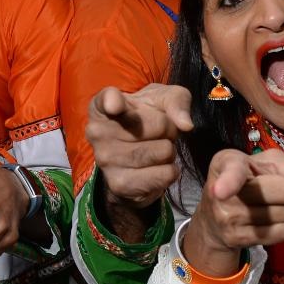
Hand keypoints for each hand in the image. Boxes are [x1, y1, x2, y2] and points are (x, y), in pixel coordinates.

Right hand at [86, 83, 192, 209]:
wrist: (137, 154)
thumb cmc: (148, 116)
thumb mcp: (164, 99)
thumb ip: (177, 102)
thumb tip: (186, 125)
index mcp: (101, 106)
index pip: (106, 100)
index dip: (113, 102)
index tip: (115, 106)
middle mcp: (97, 132)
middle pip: (158, 125)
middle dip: (169, 129)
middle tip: (158, 132)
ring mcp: (106, 160)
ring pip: (163, 151)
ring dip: (170, 151)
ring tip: (157, 148)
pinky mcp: (119, 184)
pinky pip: (164, 175)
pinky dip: (171, 171)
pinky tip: (158, 166)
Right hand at [184, 149, 283, 277]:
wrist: (218, 216)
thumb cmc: (249, 180)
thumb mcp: (272, 163)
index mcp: (227, 162)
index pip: (232, 173)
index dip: (229, 182)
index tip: (220, 192)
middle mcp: (222, 191)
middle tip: (270, 191)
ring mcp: (228, 218)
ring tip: (266, 205)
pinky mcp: (237, 239)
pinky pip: (282, 233)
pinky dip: (283, 227)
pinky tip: (267, 222)